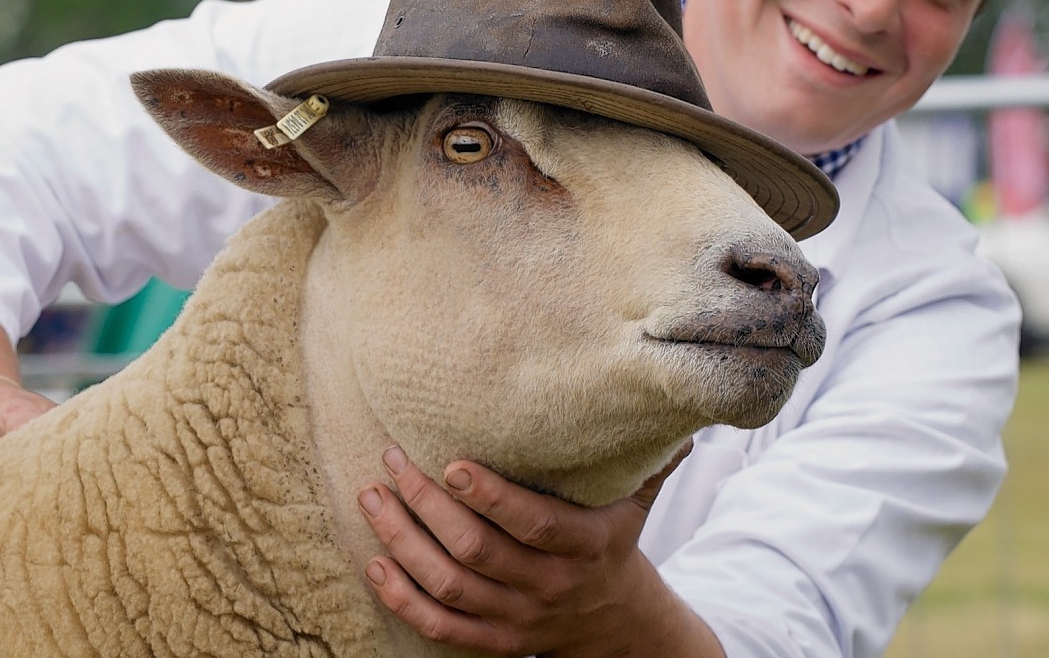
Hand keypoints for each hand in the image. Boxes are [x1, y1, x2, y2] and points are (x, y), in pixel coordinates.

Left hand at [357, 442, 723, 657]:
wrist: (616, 622)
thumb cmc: (614, 541)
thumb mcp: (636, 501)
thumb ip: (650, 458)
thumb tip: (676, 413)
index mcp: (584, 546)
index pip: (533, 523)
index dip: (491, 497)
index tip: (451, 462)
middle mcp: (549, 585)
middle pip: (478, 550)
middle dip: (428, 505)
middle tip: (392, 461)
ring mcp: (518, 619)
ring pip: (450, 586)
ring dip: (404, 543)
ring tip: (373, 498)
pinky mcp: (494, 641)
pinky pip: (440, 627)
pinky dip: (402, 599)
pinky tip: (375, 563)